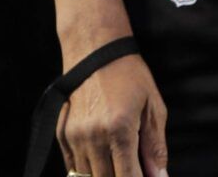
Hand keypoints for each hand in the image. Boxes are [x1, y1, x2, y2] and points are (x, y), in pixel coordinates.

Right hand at [55, 54, 168, 176]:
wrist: (96, 52)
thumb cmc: (130, 76)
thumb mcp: (153, 107)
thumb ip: (155, 146)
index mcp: (120, 130)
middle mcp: (93, 137)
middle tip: (134, 169)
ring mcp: (75, 138)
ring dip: (105, 176)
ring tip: (119, 164)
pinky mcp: (62, 136)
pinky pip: (73, 168)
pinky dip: (88, 172)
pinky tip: (103, 162)